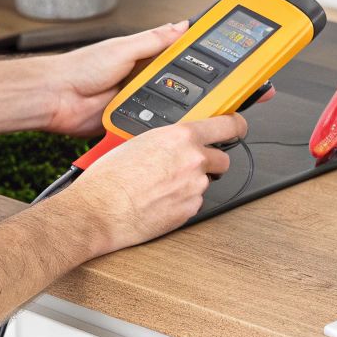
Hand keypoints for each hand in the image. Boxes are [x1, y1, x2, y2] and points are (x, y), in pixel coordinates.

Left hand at [42, 20, 190, 136]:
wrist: (55, 98)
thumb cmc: (79, 68)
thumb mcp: (123, 47)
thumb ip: (155, 39)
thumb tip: (182, 25)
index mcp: (143, 57)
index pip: (178, 56)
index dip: (197, 59)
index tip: (220, 61)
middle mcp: (141, 79)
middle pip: (178, 86)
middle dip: (189, 90)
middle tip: (202, 92)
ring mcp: (136, 102)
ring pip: (166, 110)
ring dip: (168, 111)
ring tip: (167, 107)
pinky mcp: (129, 123)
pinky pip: (149, 128)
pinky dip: (152, 128)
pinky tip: (154, 125)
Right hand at [59, 113, 247, 252]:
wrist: (98, 211)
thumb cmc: (109, 178)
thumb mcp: (137, 140)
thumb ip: (166, 138)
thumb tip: (176, 140)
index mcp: (180, 137)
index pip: (227, 125)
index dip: (236, 125)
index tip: (238, 126)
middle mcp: (194, 161)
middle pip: (223, 158)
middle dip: (210, 161)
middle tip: (188, 165)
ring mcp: (194, 188)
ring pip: (207, 181)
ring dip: (193, 182)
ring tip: (163, 185)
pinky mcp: (190, 211)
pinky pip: (195, 202)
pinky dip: (183, 200)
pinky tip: (161, 199)